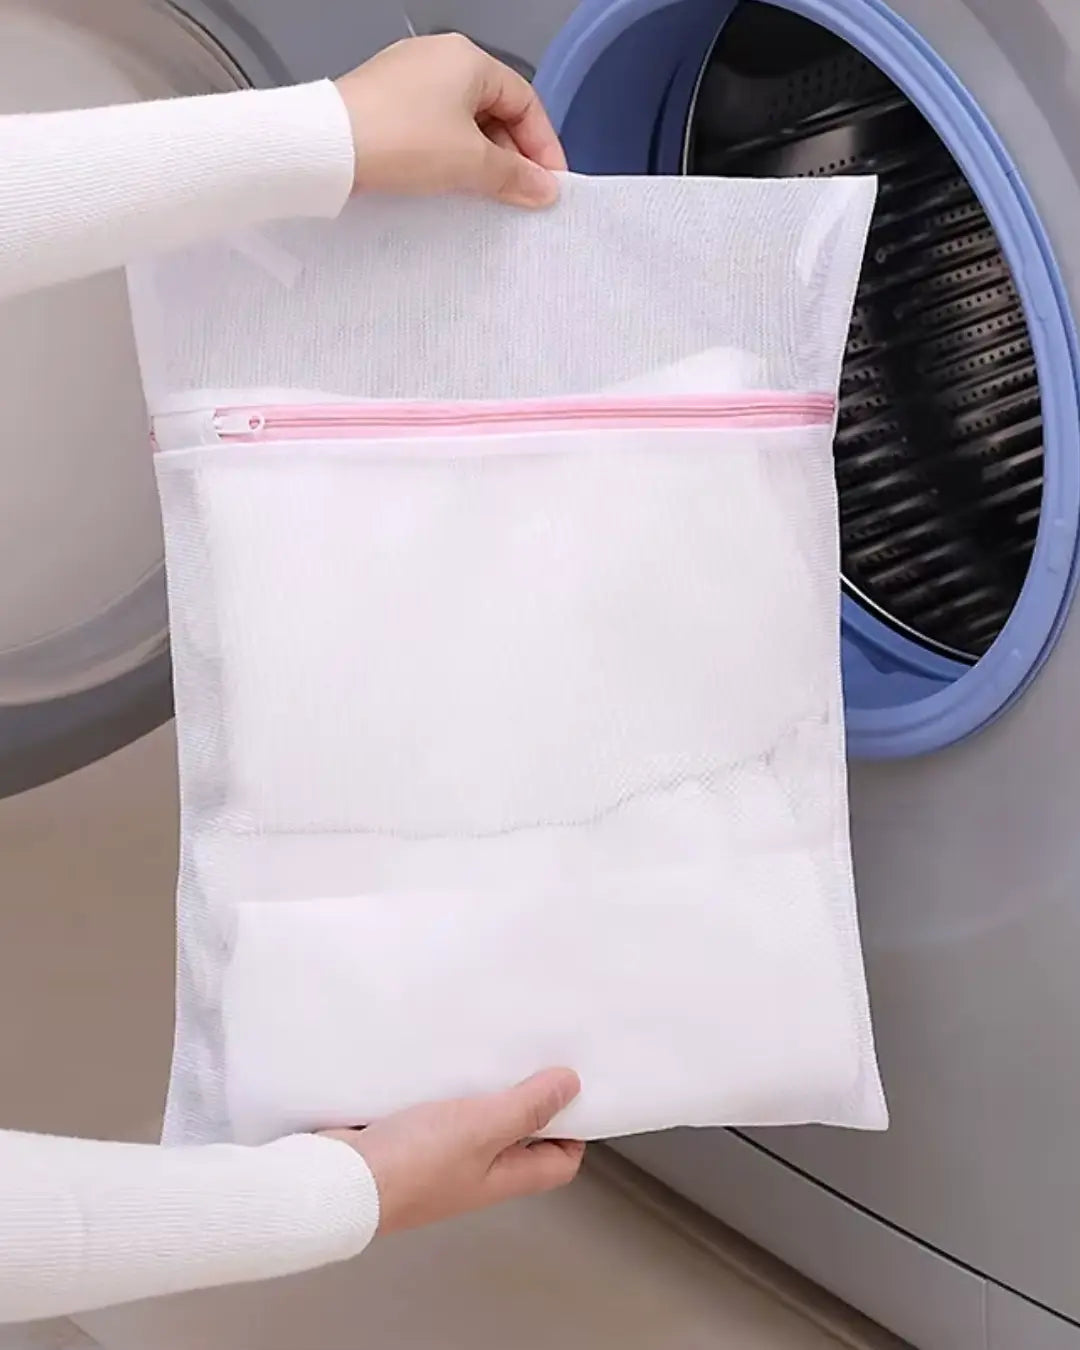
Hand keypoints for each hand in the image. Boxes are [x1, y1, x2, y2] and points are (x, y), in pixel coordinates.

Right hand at [323, 1068, 584, 1232]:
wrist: (339, 1178)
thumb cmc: (413, 1165)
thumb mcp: (482, 1128)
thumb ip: (527, 1107)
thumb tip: (571, 1086)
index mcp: (502, 1177)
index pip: (559, 1162)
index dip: (574, 1130)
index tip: (576, 1088)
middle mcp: (475, 1171)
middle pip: (519, 1137)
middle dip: (530, 1098)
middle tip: (538, 1054)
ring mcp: (439, 1155)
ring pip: (477, 1119)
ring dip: (486, 1087)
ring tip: (495, 1047)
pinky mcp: (407, 1136)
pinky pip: (438, 1107)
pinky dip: (446, 1084)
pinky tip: (445, 1058)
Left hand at [334, 34, 565, 207]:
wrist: (327, 146)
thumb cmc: (400, 139)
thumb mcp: (470, 163)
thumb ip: (514, 176)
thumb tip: (545, 188)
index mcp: (468, 59)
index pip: (525, 100)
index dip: (543, 145)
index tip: (549, 183)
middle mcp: (439, 58)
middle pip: (495, 109)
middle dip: (512, 155)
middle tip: (520, 196)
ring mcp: (409, 78)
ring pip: (463, 120)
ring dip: (481, 158)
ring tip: (487, 196)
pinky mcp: (385, 102)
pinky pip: (433, 127)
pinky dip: (450, 155)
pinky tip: (450, 184)